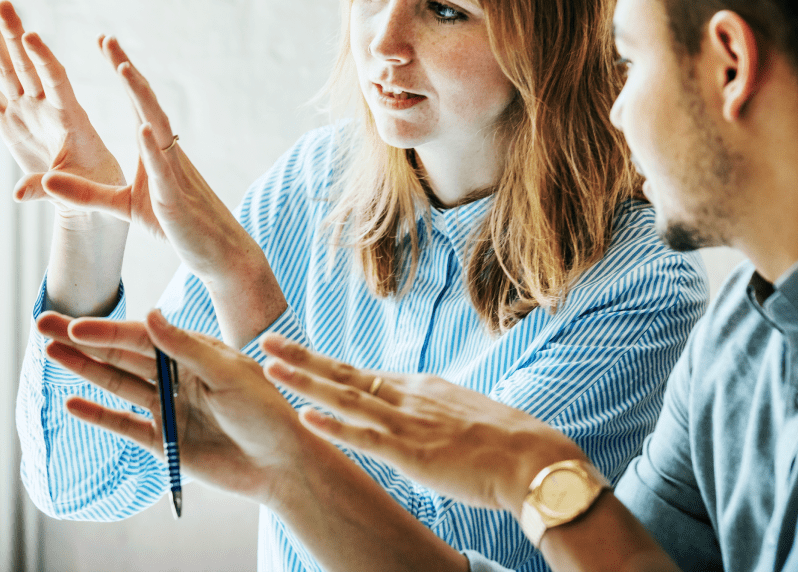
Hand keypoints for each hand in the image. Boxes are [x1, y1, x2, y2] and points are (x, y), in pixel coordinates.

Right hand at [0, 1, 124, 211]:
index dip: (44, 59)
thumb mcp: (78, 190)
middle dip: (15, 35)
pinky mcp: (12, 123)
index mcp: (71, 117)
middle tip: (3, 4)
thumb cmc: (93, 186)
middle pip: (29, 65)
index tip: (32, 36)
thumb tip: (18, 195)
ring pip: (9, 72)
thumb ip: (48, 188)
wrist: (88, 191)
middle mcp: (48, 108)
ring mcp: (28, 112)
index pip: (56, 81)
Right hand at [38, 309, 302, 504]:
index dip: (108, 331)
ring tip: (50, 353)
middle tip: (44, 323)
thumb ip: (187, 348)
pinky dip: (99, 415)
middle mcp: (178, 375)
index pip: (143, 337)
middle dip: (84, 340)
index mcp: (195, 353)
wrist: (280, 462)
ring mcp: (169, 407)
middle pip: (122, 355)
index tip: (77, 325)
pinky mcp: (166, 441)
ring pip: (118, 384)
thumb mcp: (229, 374)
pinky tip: (72, 403)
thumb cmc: (265, 410)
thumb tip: (151, 314)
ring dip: (85, 369)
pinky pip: (125, 425)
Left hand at [43, 39, 286, 345]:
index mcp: (155, 151)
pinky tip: (143, 128)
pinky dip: (153, 148)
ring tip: (123, 69)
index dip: (123, 73)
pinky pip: (164, 170)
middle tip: (108, 39)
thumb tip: (47, 179)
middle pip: (147, 104)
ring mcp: (174, 173)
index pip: (137, 104)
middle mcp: (167, 153)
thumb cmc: (176, 225)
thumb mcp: (124, 206)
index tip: (106, 43)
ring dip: (141, 98)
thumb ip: (86, 193)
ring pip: (158, 127)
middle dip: (127, 70)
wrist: (218, 251)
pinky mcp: (175, 199)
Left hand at [260, 334, 586, 517]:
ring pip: (345, 397)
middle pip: (344, 373)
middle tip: (266, 340)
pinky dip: (333, 427)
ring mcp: (407, 422)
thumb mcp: (457, 412)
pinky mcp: (412, 453)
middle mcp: (407, 396)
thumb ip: (428, 410)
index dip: (323, 364)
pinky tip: (306, 417)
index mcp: (417, 387)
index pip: (360, 374)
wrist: (532, 457)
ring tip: (269, 368)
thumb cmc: (501, 439)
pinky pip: (366, 438)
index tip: (295, 353)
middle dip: (302, 357)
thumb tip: (411, 412)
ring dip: (304, 382)